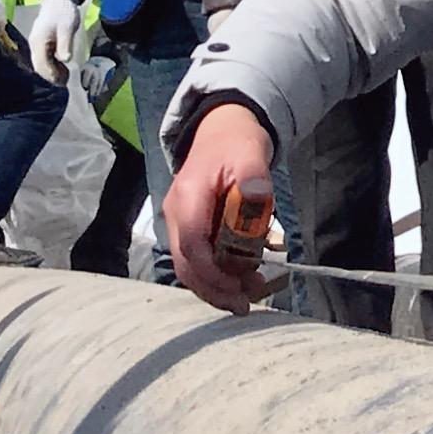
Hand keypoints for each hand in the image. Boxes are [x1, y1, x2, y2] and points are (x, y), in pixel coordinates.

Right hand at [24, 0, 79, 82]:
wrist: (59, 1)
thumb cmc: (64, 13)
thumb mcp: (67, 27)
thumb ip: (65, 43)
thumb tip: (65, 59)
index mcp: (39, 42)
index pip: (41, 64)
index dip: (51, 75)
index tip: (63, 80)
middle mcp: (35, 45)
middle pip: (39, 67)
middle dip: (51, 76)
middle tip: (66, 81)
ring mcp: (37, 45)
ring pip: (41, 64)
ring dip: (51, 72)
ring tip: (66, 76)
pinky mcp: (41, 44)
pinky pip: (44, 59)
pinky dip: (52, 66)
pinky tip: (62, 68)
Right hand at [164, 102, 277, 311]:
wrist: (222, 130)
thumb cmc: (237, 143)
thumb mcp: (251, 154)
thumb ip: (254, 176)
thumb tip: (256, 198)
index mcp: (188, 196)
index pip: (192, 245)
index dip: (214, 272)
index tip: (241, 286)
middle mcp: (175, 213)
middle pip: (185, 264)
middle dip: (214, 289)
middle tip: (246, 304)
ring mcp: (179, 221)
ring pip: (189, 266)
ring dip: (216, 286)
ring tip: (249, 296)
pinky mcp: (188, 227)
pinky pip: (196, 259)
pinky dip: (215, 275)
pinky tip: (239, 282)